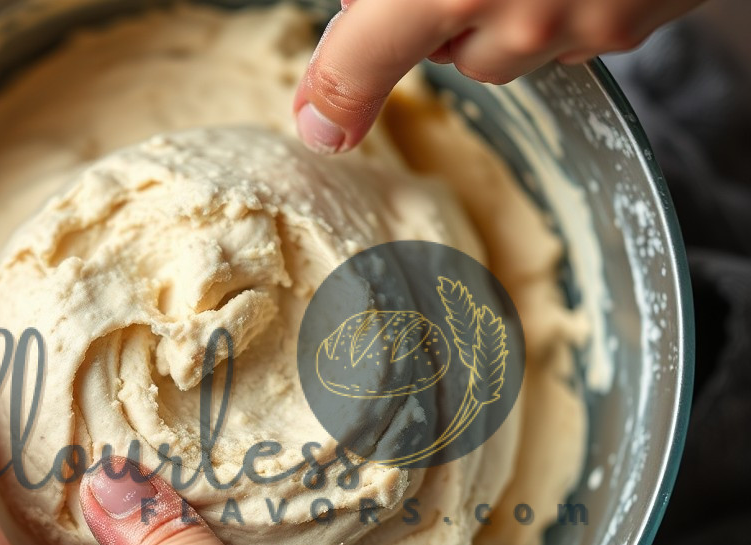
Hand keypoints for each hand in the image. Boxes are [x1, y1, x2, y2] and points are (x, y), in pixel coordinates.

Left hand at [294, 0, 704, 152]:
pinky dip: (564, 5)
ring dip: (503, 10)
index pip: (367, 52)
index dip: (338, 86)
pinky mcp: (634, 22)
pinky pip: (574, 37)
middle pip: (447, 53)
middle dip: (437, 9)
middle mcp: (519, 14)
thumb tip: (359, 4)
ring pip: (510, 49)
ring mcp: (586, 24)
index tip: (320, 120)